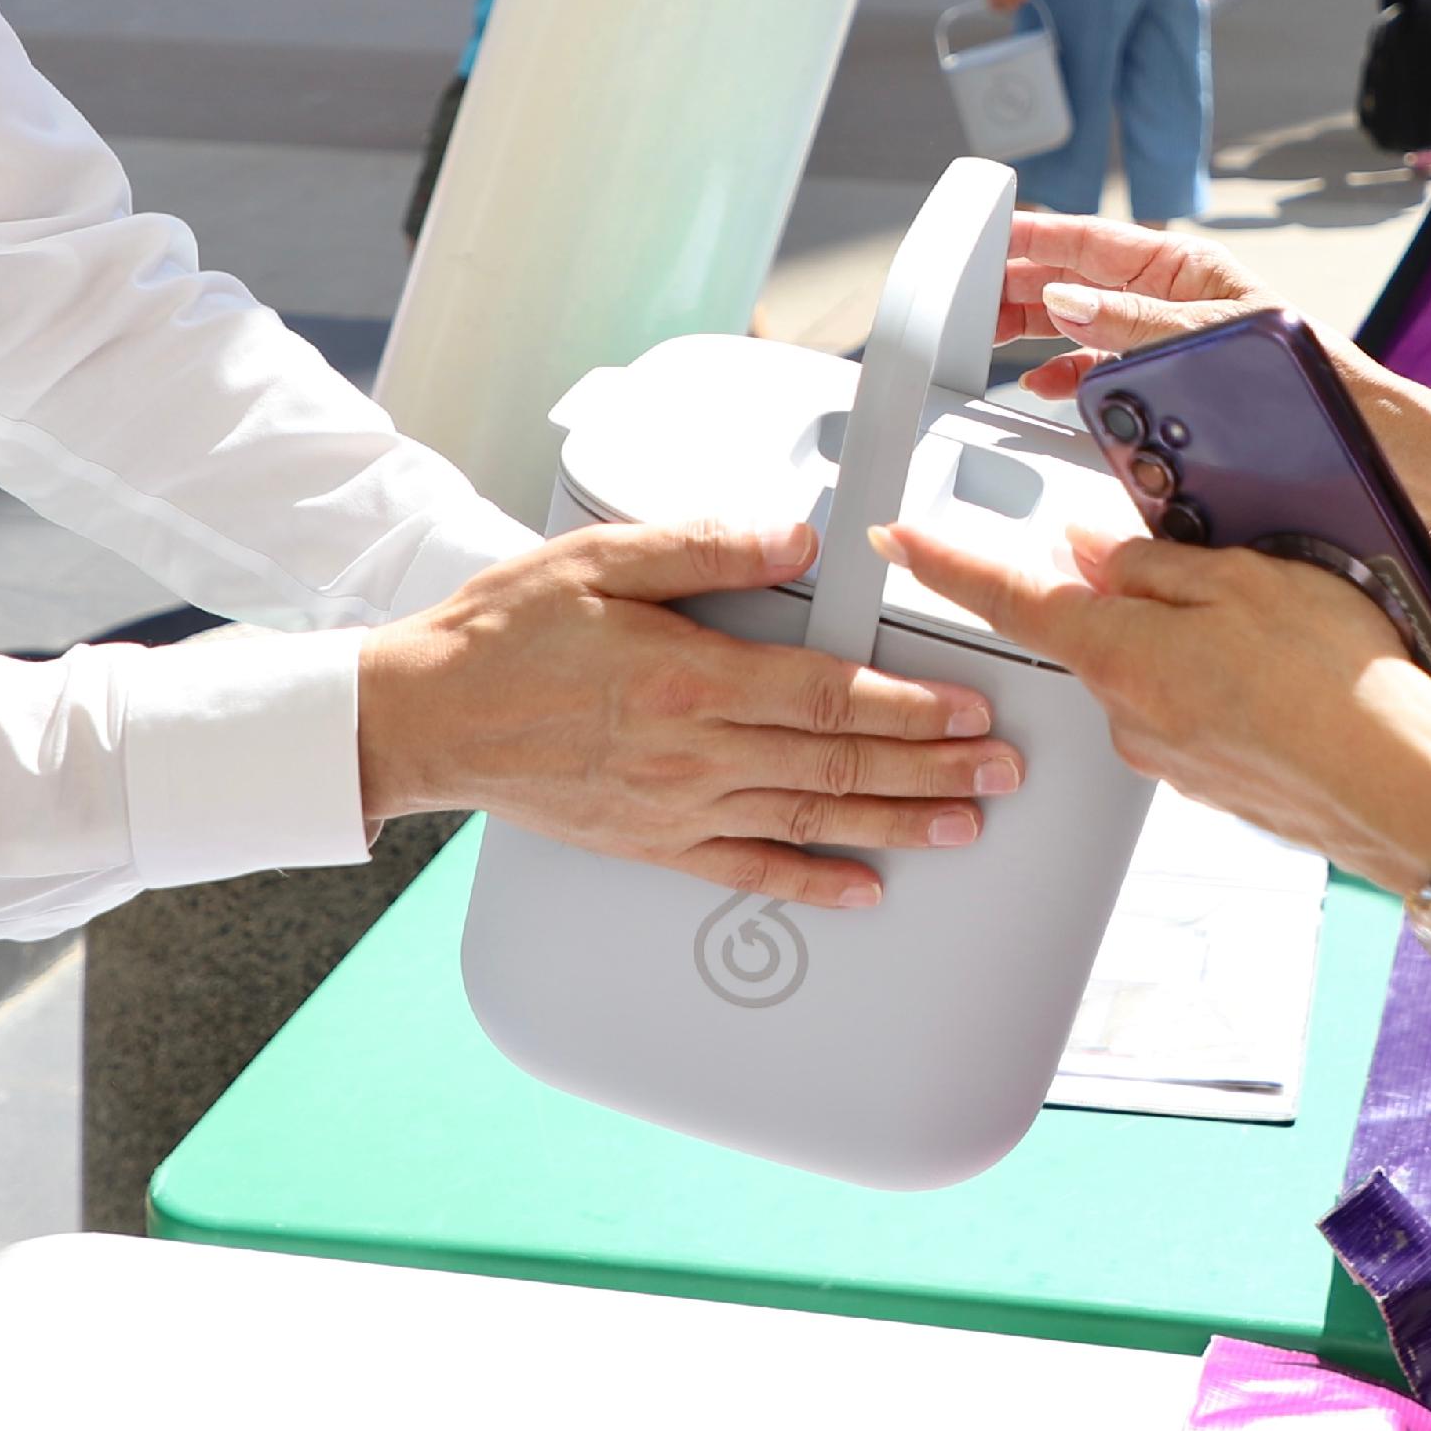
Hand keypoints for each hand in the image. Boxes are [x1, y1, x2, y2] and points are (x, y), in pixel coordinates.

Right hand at [356, 521, 1016, 912]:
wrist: (427, 715)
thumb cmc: (506, 631)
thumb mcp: (601, 558)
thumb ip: (707, 547)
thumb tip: (798, 541)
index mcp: (689, 678)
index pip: (827, 694)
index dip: (910, 705)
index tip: (970, 708)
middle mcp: (692, 753)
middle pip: (838, 762)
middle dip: (934, 768)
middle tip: (1003, 772)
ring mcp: (676, 808)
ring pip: (810, 817)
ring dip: (897, 823)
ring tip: (965, 825)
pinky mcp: (652, 843)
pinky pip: (747, 869)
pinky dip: (811, 882)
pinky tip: (862, 889)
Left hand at [880, 518, 1430, 899]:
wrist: (1416, 802)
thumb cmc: (1345, 692)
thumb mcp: (1246, 582)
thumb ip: (1153, 563)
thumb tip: (1087, 548)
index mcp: (1122, 658)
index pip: (1005, 599)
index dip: (944, 563)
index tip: (896, 540)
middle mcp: (1128, 719)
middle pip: (1097, 629)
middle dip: (1140, 591)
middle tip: (1227, 571)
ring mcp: (1170, 760)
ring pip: (1157, 669)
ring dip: (1200, 639)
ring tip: (1290, 633)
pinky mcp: (1212, 784)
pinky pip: (1200, 709)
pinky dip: (1233, 684)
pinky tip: (1294, 678)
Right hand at [997, 209, 1430, 516]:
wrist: (1371, 437)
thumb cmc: (1316, 378)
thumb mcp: (1215, 341)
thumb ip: (1135, 325)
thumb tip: (1066, 303)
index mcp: (1183, 268)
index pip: (1090, 240)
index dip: (1034, 234)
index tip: (985, 231)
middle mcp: (1171, 298)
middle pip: (1075, 278)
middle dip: (1018, 282)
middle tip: (965, 295)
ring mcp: (1166, 338)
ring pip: (1080, 321)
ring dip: (1031, 325)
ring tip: (984, 333)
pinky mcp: (1168, 379)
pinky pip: (1100, 366)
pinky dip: (1064, 372)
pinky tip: (1039, 382)